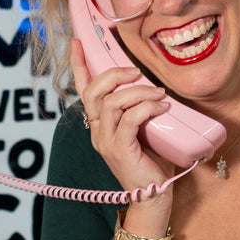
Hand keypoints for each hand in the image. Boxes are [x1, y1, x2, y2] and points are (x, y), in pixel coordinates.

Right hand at [71, 39, 173, 230]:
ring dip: (138, 92)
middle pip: (93, 92)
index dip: (80, 65)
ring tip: (158, 94)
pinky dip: (146, 108)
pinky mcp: (119, 150)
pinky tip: (161, 108)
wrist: (154, 196)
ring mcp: (106, 142)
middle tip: (136, 72)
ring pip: (112, 103)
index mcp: (99, 124)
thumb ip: (140, 110)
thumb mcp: (144, 130)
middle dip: (114, 74)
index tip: (78, 42)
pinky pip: (129, 119)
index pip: (83, 90)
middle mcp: (97, 131)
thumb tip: (153, 85)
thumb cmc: (152, 163)